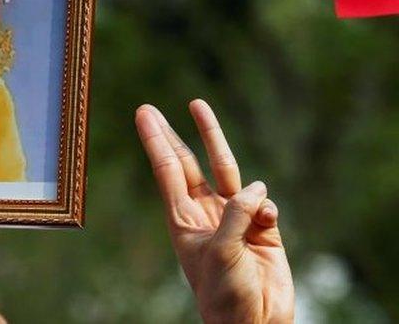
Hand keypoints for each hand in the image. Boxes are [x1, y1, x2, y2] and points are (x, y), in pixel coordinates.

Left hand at [135, 100, 293, 323]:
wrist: (255, 322)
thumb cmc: (226, 293)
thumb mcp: (222, 251)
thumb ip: (236, 214)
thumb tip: (257, 189)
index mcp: (183, 219)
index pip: (167, 170)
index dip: (156, 141)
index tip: (143, 114)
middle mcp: (205, 213)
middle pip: (187, 163)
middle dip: (172, 134)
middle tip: (152, 109)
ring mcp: (233, 218)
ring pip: (226, 170)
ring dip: (213, 139)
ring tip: (197, 106)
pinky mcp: (263, 228)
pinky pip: (264, 204)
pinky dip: (265, 206)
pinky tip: (265, 219)